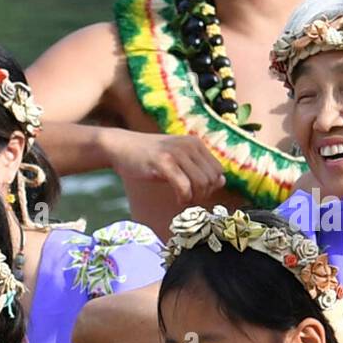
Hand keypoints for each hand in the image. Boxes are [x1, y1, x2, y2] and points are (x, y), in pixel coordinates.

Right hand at [107, 129, 224, 205]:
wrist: (121, 146)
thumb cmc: (150, 155)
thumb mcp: (179, 158)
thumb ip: (200, 168)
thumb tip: (222, 181)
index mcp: (196, 143)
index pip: (218, 171)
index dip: (212, 186)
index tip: (197, 192)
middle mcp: (189, 145)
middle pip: (212, 179)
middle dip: (203, 194)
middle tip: (189, 198)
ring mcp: (176, 153)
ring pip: (201, 184)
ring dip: (194, 197)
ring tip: (183, 199)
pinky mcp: (163, 162)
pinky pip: (184, 187)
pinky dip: (184, 198)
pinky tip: (177, 199)